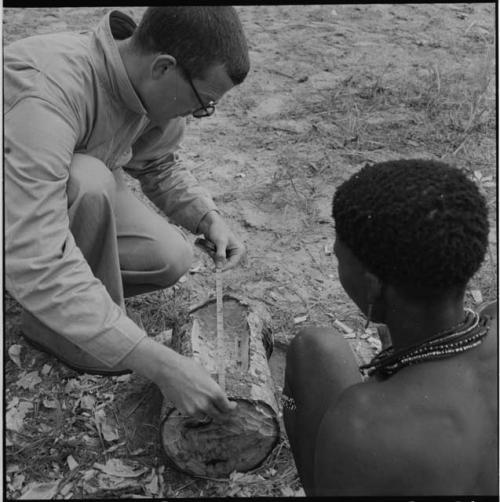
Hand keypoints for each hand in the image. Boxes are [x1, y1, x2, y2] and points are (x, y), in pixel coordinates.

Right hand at [121, 337, 236, 419]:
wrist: (169, 370)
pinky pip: (194, 414)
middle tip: (223, 412)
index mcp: (215, 392)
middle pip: (219, 416)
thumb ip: (213, 388)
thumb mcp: (206, 375)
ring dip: (207, 412)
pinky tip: (193, 401)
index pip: (227, 407)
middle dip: (223, 414)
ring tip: (205, 404)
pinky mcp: (184, 411)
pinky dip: (196, 411)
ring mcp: (195, 409)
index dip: (231, 408)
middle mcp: (206, 403)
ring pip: (205, 417)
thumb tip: (217, 396)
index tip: (232, 406)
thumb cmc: (188, 368)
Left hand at [197, 210, 244, 270]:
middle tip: (212, 247)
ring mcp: (227, 253)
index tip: (214, 271)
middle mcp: (235, 253)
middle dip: (216, 256)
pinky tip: (210, 244)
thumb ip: (220, 255)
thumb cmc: (218, 230)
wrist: (210, 223)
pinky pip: (214, 258)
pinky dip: (210, 252)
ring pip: (218, 261)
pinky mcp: (221, 253)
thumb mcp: (220, 242)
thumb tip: (219, 268)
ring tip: (211, 243)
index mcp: (239, 250)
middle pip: (224, 264)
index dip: (223, 268)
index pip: (232, 264)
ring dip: (212, 253)